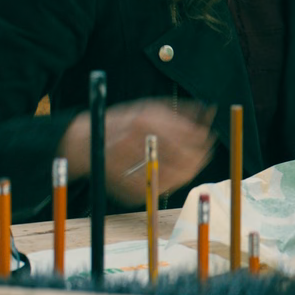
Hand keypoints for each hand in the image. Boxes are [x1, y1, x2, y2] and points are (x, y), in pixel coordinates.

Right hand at [59, 99, 217, 205]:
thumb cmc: (121, 122)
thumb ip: (178, 110)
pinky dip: (170, 182)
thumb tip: (207, 110)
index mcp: (145, 119)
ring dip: (188, 171)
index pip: (189, 135)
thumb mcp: (148, 107)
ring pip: (175, 176)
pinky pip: (159, 188)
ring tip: (191, 165)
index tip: (209, 139)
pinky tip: (174, 175)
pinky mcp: (127, 184)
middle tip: (203, 155)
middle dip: (199, 157)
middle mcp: (139, 141)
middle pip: (185, 157)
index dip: (204, 139)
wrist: (85, 141)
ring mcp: (132, 164)